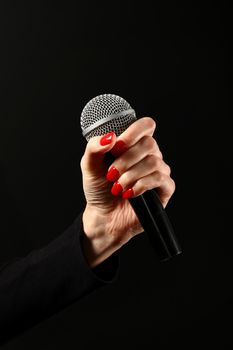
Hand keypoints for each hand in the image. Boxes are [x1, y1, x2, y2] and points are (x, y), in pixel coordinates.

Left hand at [80, 117, 174, 266]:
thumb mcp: (89, 166)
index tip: (117, 146)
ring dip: (130, 176)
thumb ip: (94, 148)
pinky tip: (130, 193)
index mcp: (134, 145)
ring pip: (153, 162)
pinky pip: (160, 179)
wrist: (103, 216)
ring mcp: (159, 172)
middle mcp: (149, 156)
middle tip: (111, 174)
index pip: (146, 126)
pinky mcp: (164, 189)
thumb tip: (110, 136)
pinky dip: (141, 185)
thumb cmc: (98, 189)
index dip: (134, 132)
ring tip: (117, 188)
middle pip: (149, 144)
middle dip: (126, 160)